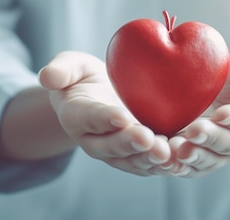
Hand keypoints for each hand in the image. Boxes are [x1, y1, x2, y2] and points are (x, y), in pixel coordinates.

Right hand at [38, 51, 171, 175]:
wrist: (100, 96)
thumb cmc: (83, 78)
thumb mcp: (71, 67)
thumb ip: (61, 70)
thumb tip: (47, 76)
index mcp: (76, 117)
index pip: (90, 118)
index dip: (104, 118)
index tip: (120, 116)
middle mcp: (95, 141)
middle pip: (112, 146)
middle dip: (130, 144)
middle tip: (148, 139)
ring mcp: (118, 152)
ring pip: (133, 160)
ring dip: (150, 159)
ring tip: (167, 153)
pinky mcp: (139, 154)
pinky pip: (150, 162)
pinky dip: (165, 163)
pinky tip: (182, 157)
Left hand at [170, 46, 229, 177]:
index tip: (223, 114)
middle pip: (229, 144)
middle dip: (211, 139)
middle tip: (194, 131)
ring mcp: (221, 151)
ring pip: (209, 160)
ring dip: (193, 156)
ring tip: (176, 149)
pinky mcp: (200, 154)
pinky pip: (190, 166)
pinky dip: (177, 166)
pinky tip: (163, 160)